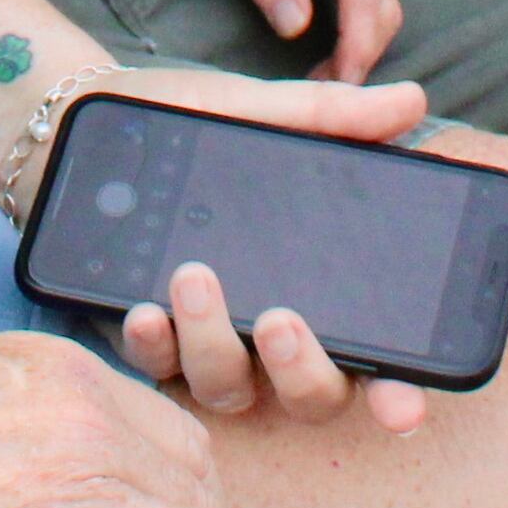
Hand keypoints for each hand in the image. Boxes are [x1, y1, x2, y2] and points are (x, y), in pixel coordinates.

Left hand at [84, 68, 437, 435]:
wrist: (95, 129)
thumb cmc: (192, 125)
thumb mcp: (259, 112)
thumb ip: (332, 117)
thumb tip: (412, 100)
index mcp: (316, 286)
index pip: (371, 357)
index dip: (395, 393)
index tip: (404, 407)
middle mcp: (267, 332)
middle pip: (308, 395)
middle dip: (303, 372)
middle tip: (281, 320)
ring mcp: (207, 343)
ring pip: (228, 386)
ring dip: (215, 341)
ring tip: (194, 278)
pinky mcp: (147, 341)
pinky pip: (155, 365)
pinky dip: (153, 343)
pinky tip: (146, 310)